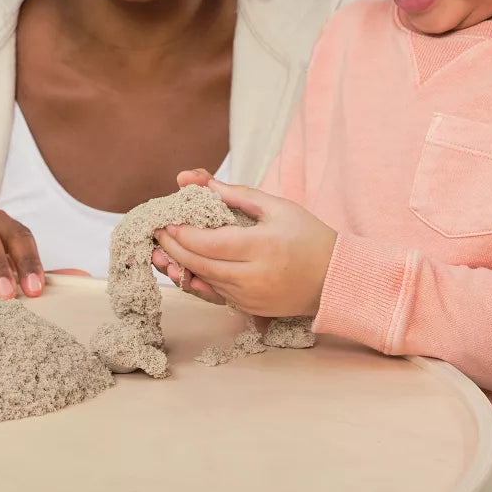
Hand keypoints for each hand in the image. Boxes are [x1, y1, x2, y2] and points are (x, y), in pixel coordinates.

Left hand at [155, 177, 336, 316]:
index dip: (182, 233)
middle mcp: (253, 276)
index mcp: (261, 246)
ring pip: (204, 281)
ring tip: (161, 249)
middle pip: (200, 264)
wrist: (334, 278)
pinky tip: (182, 268)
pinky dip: (196, 280)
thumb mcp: (276, 206)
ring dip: (180, 265)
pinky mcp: (249, 308)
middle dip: (173, 248)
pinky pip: (215, 294)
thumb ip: (235, 194)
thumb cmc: (308, 236)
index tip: (166, 220)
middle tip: (157, 233)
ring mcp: (250, 297)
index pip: (208, 243)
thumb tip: (199, 182)